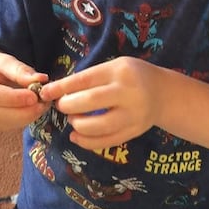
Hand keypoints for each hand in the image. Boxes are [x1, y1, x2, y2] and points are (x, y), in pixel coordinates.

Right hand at [0, 46, 48, 130]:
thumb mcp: (2, 59)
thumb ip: (20, 70)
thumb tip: (41, 79)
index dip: (14, 98)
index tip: (34, 96)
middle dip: (23, 111)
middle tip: (43, 104)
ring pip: (2, 124)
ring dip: (25, 117)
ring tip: (41, 106)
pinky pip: (3, 127)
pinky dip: (20, 121)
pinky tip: (31, 111)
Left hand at [40, 57, 162, 149]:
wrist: (164, 93)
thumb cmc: (132, 76)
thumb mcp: (115, 67)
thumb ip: (90, 77)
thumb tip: (56, 91)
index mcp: (120, 71)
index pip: (84, 80)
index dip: (62, 87)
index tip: (45, 92)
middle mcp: (128, 92)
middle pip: (90, 102)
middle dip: (68, 106)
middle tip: (61, 106)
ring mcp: (133, 114)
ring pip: (97, 126)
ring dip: (77, 125)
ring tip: (72, 119)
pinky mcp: (134, 132)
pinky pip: (106, 141)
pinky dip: (86, 142)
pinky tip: (76, 136)